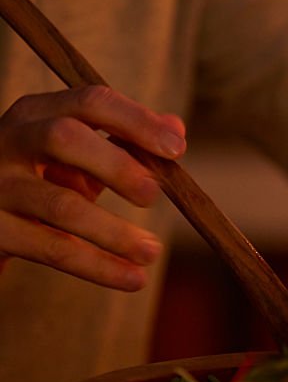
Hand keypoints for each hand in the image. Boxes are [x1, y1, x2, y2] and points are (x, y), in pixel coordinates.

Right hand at [0, 86, 185, 289]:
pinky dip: (99, 266)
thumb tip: (175, 128)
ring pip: (60, 205)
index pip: (91, 102)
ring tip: (152, 252)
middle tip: (154, 196)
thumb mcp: (80, 157)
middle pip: (64, 138)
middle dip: (117, 165)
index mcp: (38, 113)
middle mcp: (9, 140)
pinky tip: (133, 279)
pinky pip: (52, 249)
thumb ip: (125, 140)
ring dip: (115, 232)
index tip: (177, 149)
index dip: (138, 122)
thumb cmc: (42, 180)